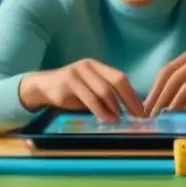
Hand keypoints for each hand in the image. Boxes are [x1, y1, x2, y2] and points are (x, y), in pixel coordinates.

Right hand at [20, 59, 144, 122]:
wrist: (42, 86)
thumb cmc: (71, 91)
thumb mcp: (90, 89)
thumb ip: (107, 95)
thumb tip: (130, 111)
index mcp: (98, 66)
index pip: (121, 78)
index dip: (133, 95)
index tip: (142, 112)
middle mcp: (89, 66)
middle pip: (116, 81)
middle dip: (129, 100)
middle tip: (137, 117)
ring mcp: (78, 72)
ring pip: (103, 90)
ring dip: (115, 107)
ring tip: (121, 120)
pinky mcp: (68, 82)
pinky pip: (89, 97)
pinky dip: (100, 110)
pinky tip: (106, 119)